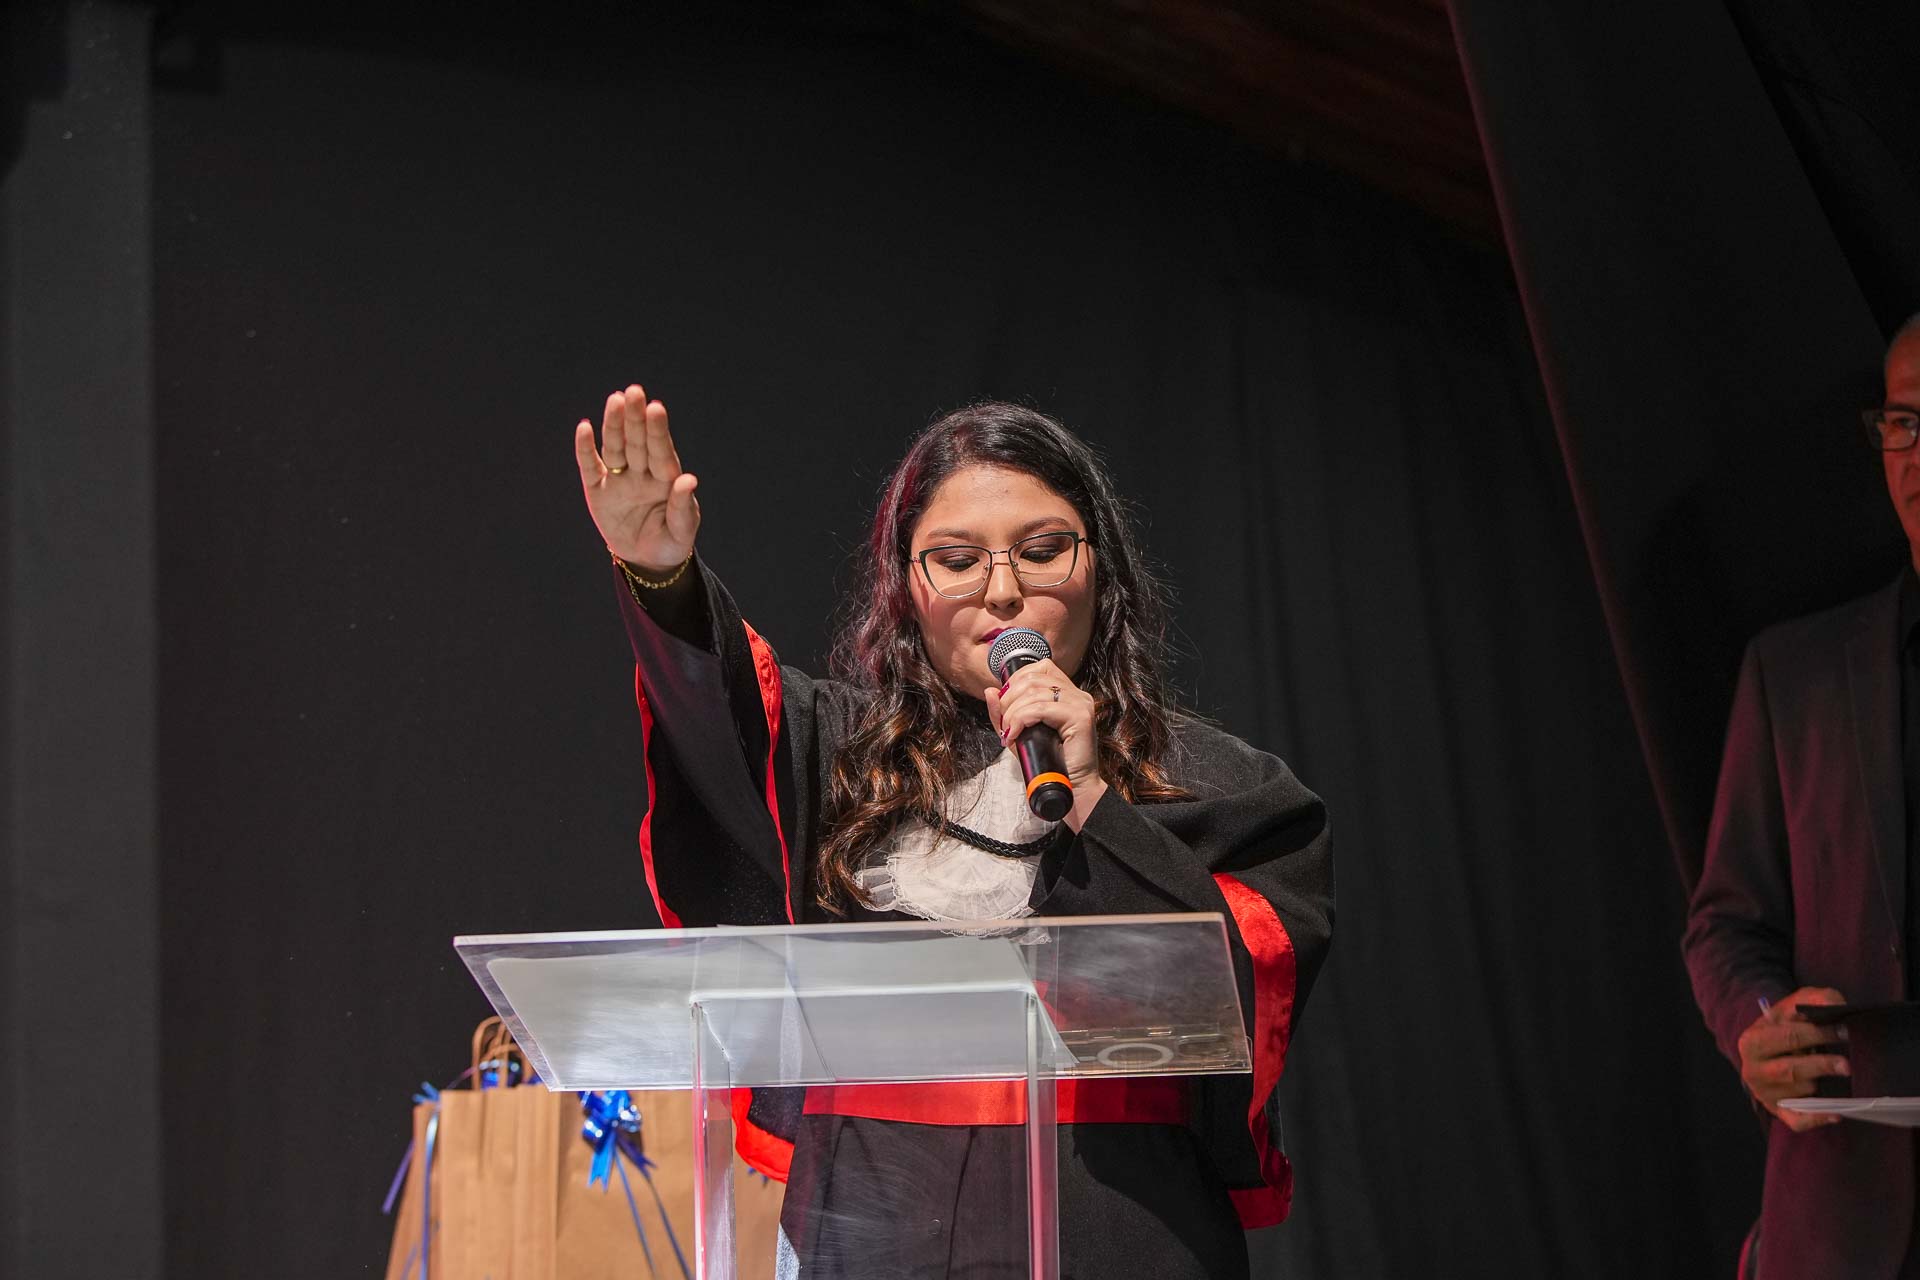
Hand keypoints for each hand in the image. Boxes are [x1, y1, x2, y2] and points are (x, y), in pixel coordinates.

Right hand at [573, 384, 699, 574]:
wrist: (647, 560)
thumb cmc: (670, 542)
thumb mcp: (681, 531)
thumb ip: (683, 507)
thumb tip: (689, 480)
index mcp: (666, 479)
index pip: (661, 451)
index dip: (658, 430)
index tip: (656, 408)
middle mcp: (642, 472)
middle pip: (637, 441)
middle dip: (635, 418)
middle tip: (634, 392)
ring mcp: (619, 479)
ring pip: (615, 447)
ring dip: (614, 425)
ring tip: (615, 400)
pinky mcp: (598, 490)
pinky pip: (590, 466)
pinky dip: (585, 448)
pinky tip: (584, 427)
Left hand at [984, 659, 1107, 829]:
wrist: (1071, 789)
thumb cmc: (1048, 764)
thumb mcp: (1019, 734)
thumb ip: (1003, 713)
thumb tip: (990, 691)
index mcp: (1067, 693)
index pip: (1041, 667)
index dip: (1017, 680)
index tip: (1005, 704)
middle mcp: (1077, 694)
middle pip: (1034, 677)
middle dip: (1010, 698)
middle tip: (1004, 722)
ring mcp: (1081, 704)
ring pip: (1035, 691)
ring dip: (1013, 711)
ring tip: (1009, 731)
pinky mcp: (1081, 717)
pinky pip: (1042, 708)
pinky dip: (1022, 719)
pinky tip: (1015, 734)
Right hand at [1737, 986, 1848, 1130]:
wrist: (1766, 1049)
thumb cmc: (1784, 1026)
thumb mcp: (1792, 1006)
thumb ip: (1813, 999)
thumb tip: (1837, 1006)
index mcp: (1751, 1042)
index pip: (1787, 1037)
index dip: (1818, 1034)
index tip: (1844, 1032)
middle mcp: (1752, 1070)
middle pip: (1791, 1069)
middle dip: (1822, 1065)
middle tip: (1847, 1064)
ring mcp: (1764, 1093)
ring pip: (1799, 1092)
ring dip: (1820, 1085)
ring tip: (1835, 1077)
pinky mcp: (1777, 1111)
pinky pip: (1798, 1121)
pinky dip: (1817, 1119)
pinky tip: (1836, 1113)